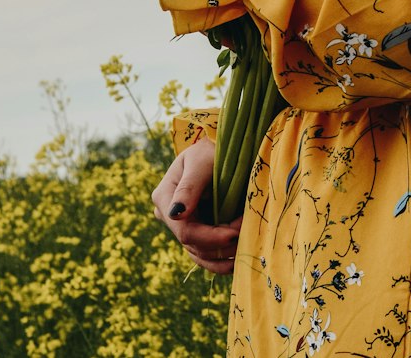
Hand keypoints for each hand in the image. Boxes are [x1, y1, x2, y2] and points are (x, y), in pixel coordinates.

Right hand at [151, 136, 243, 273]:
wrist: (219, 148)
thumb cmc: (210, 149)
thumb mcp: (200, 162)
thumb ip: (189, 187)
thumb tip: (176, 214)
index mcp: (164, 197)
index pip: (185, 231)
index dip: (211, 237)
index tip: (235, 232)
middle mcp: (168, 214)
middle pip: (192, 244)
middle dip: (221, 244)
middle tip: (246, 233)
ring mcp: (180, 223)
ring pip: (198, 253)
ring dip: (222, 256)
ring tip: (244, 249)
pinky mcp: (194, 229)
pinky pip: (203, 253)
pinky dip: (219, 260)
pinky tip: (235, 263)